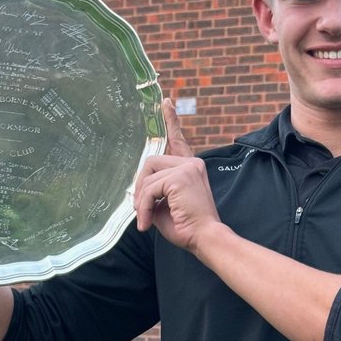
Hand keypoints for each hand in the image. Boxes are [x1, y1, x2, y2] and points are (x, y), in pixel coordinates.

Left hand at [134, 98, 220, 253]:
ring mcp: (187, 167)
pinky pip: (150, 187)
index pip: (178, 140)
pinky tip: (148, 221)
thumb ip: (155, 190)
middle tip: (140, 210)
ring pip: (148, 175)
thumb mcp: (165, 204)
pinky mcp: (180, 176)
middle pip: (151, 161)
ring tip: (145, 219)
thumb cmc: (187, 227)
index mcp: (190, 168)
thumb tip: (136, 188)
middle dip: (141, 186)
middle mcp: (191, 163)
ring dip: (142, 200)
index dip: (170, 121)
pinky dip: (144, 206)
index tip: (165, 102)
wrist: (204, 238)